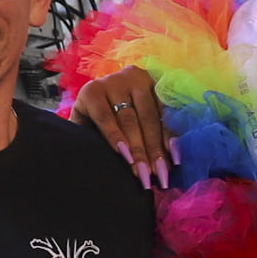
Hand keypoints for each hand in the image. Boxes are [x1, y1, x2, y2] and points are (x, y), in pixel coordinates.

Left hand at [70, 68, 173, 189]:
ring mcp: (139, 81)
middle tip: (147, 176)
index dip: (115, 137)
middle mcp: (116, 81)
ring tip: (162, 172)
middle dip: (140, 150)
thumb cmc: (93, 117)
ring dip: (158, 147)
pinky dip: (172, 136)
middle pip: (130, 119)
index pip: (105, 116)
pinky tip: (174, 155)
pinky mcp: (158, 85)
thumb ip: (82, 137)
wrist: (111, 91)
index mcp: (93, 91)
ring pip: (151, 117)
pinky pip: (167, 114)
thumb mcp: (83, 123)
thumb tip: (84, 162)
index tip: (126, 158)